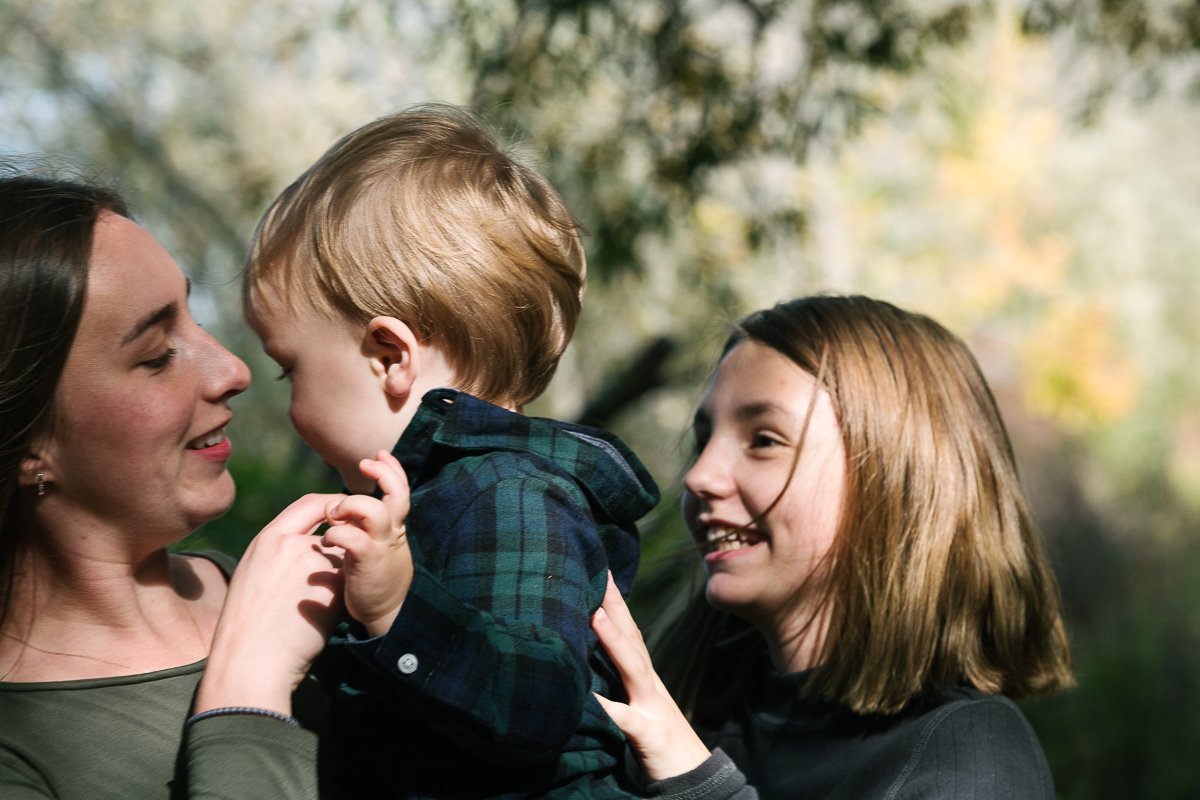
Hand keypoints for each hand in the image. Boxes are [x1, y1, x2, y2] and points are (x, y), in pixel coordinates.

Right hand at [196, 493, 345, 714]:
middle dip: (336, 557)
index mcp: (267, 539)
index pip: (309, 503)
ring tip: (313, 611)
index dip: (330, 508)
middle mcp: (292, 544)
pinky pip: (350, 585)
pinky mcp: (335, 587)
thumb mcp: (253, 577)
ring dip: (337, 583)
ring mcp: (314, 564)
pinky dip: (342, 601)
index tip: (340, 519)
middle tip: (326, 583)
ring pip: (343, 563)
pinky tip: (322, 621)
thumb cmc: (247, 631)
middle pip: (333, 536)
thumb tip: (307, 548)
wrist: (250, 664)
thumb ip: (279, 556)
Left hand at [322, 450, 412, 636]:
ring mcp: (382, 547)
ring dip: (350, 504)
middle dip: (383, 474)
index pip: (399, 489)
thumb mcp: (370, 545)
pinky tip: (325, 542)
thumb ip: (359, 526)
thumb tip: (334, 506)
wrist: (384, 615)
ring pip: (373, 510)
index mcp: (393, 527)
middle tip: (364, 464)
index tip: (379, 455)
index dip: (391, 469)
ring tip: (334, 514)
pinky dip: (335, 533)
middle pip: (397, 493)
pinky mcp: (368, 562)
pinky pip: (353, 538)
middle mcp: (392, 533)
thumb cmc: (372, 580)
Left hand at [592, 572, 711, 781]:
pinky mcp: (649, 736)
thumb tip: (589, 669)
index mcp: (645, 680)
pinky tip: (588, 698)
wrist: (696, 781)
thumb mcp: (640, 710)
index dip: (614, 602)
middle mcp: (650, 687)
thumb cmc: (662, 746)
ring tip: (594, 614)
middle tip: (598, 571)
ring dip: (615, 641)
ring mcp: (652, 709)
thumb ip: (621, 688)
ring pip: (633, 668)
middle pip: (632, 637)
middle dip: (614, 604)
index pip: (628, 632)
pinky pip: (626, 720)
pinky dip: (608, 707)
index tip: (599, 571)